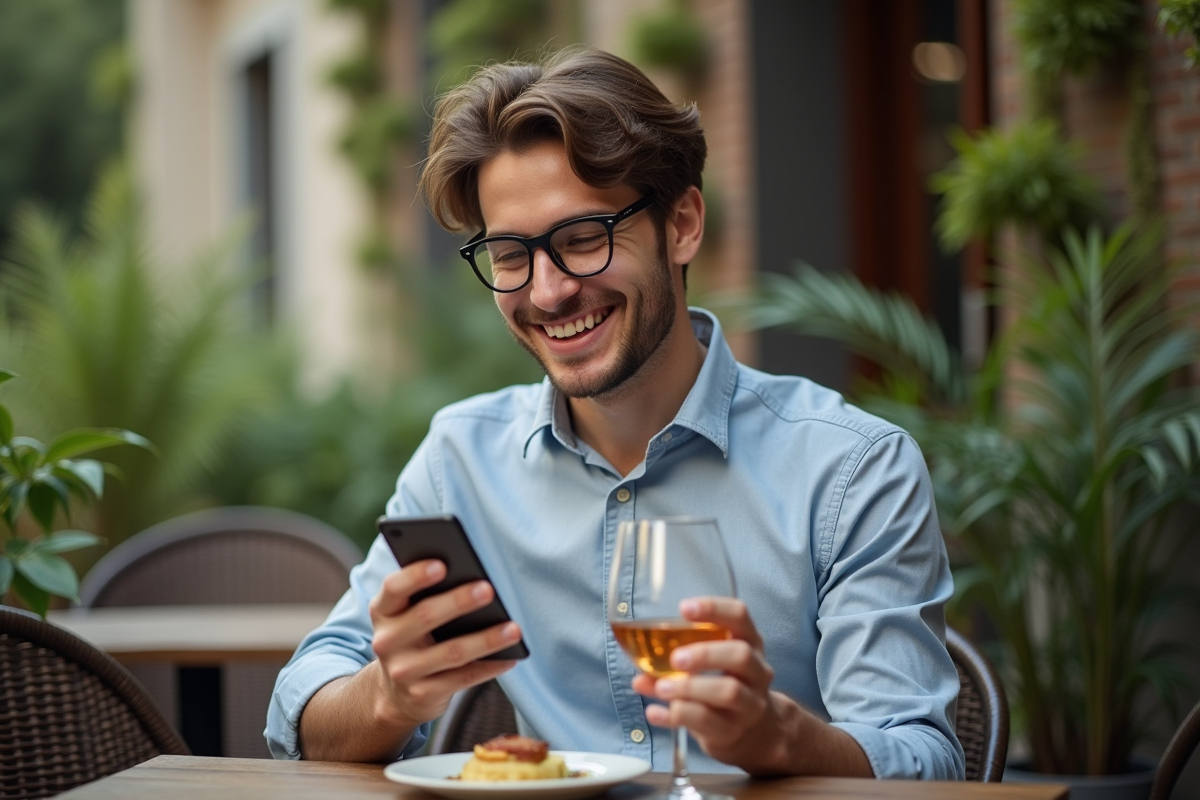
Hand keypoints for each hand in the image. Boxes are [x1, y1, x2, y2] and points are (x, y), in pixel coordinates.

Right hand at [368, 559, 521, 728]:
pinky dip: (490, 666)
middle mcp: (388, 641)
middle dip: (459, 602)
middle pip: (425, 617)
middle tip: (488, 589)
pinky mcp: (424, 694)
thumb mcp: (405, 616)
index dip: (416, 575)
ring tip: (513, 629)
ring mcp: (405, 671)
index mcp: (383, 611)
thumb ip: (424, 595)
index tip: (443, 565)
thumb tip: (471, 576)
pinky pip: (464, 678)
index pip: (394, 588)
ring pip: (452, 652)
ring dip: (486, 640)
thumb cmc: (412, 639)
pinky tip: (510, 658)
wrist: (395, 693)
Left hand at [631, 596, 791, 772]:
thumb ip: (673, 665)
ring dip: (690, 688)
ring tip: (661, 688)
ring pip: (728, 692)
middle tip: (675, 658)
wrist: (752, 732)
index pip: (740, 616)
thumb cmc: (724, 684)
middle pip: (740, 656)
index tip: (683, 608)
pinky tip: (653, 712)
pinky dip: (677, 716)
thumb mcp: (709, 666)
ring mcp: (749, 704)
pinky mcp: (734, 732)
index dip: (714, 608)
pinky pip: (707, 723)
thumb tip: (639, 673)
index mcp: (749, 643)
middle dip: (706, 654)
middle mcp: (756, 671)